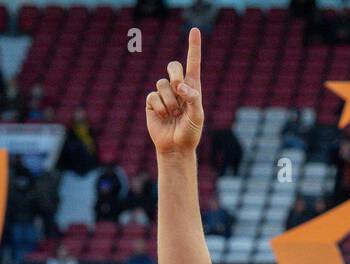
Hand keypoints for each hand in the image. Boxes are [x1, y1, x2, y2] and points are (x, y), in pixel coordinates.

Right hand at [145, 27, 204, 155]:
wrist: (175, 147)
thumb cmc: (190, 133)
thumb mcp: (197, 117)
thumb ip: (193, 99)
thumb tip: (181, 87)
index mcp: (193, 89)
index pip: (193, 64)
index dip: (193, 47)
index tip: (195, 30)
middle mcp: (178, 88)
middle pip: (173, 66)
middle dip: (175, 74)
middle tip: (179, 89)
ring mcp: (164, 94)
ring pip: (162, 83)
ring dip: (169, 100)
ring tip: (173, 114)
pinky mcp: (151, 102)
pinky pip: (152, 95)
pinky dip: (159, 107)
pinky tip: (163, 116)